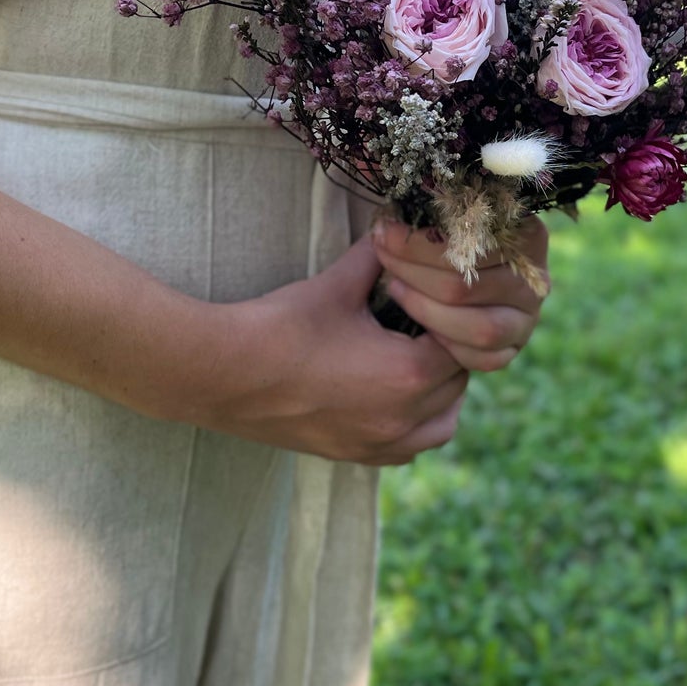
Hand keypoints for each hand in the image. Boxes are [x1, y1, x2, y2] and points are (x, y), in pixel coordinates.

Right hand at [212, 236, 470, 465]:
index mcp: (408, 374)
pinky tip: (391, 398)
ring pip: (441, 425)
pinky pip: (408, 449)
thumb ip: (379, 255)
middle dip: (448, 351)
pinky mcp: (354, 457)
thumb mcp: (338, 283)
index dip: (450, 316)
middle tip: (423, 322)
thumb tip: (399, 228)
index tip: (430, 299)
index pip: (462, 343)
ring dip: (441, 395)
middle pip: (457, 383)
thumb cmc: (281, 326)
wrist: (224, 374)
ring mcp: (379, 445)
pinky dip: (414, 426)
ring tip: (416, 361)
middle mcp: (403, 420)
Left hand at [371, 214, 550, 373]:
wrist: (463, 274)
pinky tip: (419, 323)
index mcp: (528, 238)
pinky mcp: (512, 348)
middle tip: (383, 257)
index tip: (383, 232)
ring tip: (395, 288)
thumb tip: (392, 218)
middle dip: (412, 271)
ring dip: (425, 310)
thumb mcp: (447, 217)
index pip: (470, 242)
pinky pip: (483, 358)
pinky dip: (446, 344)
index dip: (420, 241)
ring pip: (479, 328)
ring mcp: (527, 319)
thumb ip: (434, 214)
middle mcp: (534, 281)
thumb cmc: (448, 239)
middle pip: (466, 286)